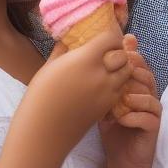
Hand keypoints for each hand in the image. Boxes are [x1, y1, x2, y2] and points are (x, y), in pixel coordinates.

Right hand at [19, 29, 130, 156]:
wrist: (44, 131)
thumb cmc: (40, 96)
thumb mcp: (50, 66)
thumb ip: (65, 49)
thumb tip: (71, 38)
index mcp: (85, 60)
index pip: (112, 38)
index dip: (110, 35)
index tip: (104, 37)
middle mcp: (101, 74)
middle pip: (124, 55)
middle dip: (118, 52)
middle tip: (107, 53)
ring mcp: (108, 91)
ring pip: (127, 72)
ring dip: (121, 68)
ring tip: (108, 69)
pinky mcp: (109, 105)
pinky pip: (122, 88)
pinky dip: (118, 83)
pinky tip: (104, 84)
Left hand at [100, 36, 159, 167]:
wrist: (122, 158)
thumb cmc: (112, 128)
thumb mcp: (104, 103)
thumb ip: (101, 84)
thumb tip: (85, 62)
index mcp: (138, 86)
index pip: (139, 65)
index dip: (129, 57)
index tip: (114, 56)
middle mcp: (148, 96)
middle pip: (146, 77)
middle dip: (131, 73)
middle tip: (116, 75)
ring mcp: (153, 112)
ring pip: (149, 95)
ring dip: (133, 95)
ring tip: (118, 98)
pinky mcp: (154, 127)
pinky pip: (149, 117)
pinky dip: (134, 116)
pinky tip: (120, 119)